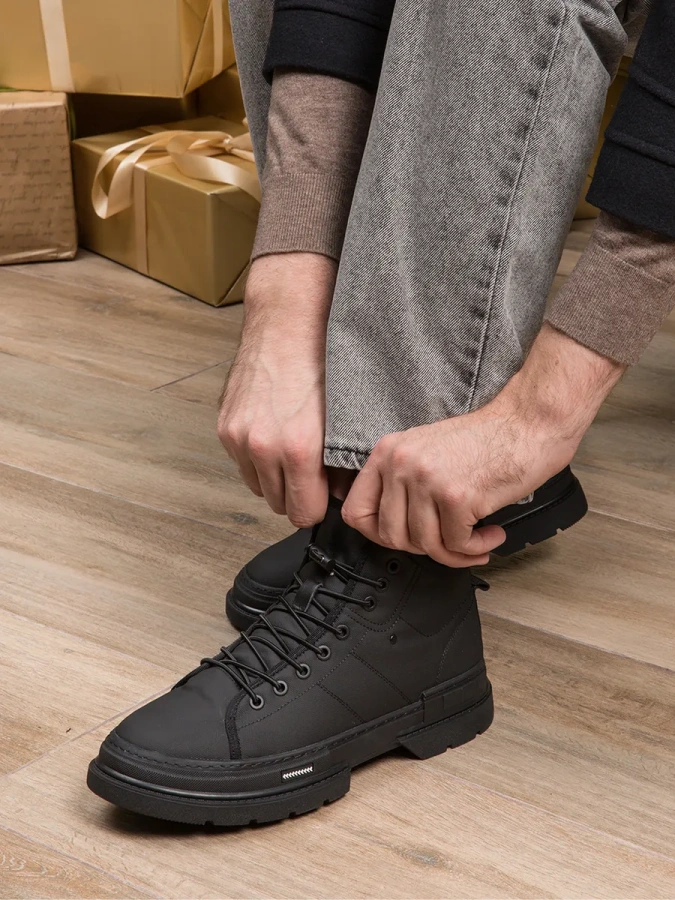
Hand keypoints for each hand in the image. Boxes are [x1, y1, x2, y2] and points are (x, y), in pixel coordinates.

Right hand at [218, 253, 335, 526]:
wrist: (287, 323)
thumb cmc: (323, 362)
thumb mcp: (346, 417)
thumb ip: (343, 464)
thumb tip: (340, 494)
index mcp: (298, 449)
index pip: (303, 514)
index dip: (317, 506)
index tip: (324, 494)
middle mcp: (263, 448)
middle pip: (278, 505)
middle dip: (297, 493)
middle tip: (312, 472)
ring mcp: (239, 438)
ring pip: (258, 487)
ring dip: (275, 478)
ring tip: (293, 452)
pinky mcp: (225, 427)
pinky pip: (241, 463)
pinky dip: (257, 459)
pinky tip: (275, 435)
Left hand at [342, 324, 624, 565]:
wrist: (528, 423)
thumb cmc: (486, 440)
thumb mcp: (425, 452)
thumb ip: (400, 484)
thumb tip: (388, 531)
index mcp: (387, 452)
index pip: (355, 512)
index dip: (378, 535)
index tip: (403, 538)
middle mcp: (400, 464)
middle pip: (391, 536)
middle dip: (422, 547)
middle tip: (448, 540)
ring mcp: (426, 480)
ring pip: (424, 545)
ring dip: (454, 552)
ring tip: (476, 539)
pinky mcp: (456, 496)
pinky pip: (456, 545)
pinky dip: (476, 548)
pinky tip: (490, 534)